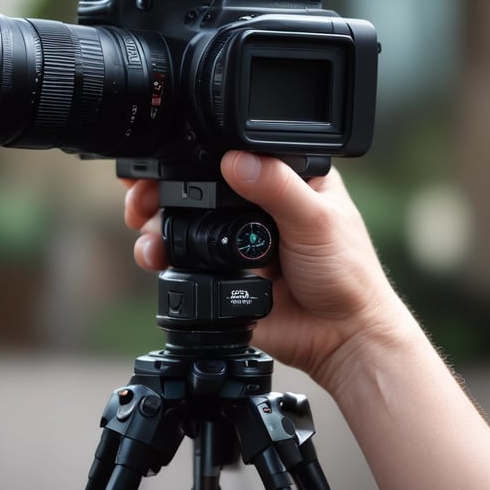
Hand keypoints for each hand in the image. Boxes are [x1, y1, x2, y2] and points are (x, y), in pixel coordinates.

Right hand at [124, 151, 398, 388]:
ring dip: (156, 222)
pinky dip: (163, 255)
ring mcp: (234, 239)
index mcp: (282, 178)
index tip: (165, 154)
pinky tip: (154, 255)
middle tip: (142, 195)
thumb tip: (235, 160)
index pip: (232, 153)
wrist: (341, 338)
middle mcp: (253, 204)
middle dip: (161, 187)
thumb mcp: (317, 221)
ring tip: (145, 228)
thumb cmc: (347, 275)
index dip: (196, 152)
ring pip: (183, 221)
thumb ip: (278, 188)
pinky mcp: (219, 271)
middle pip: (196, 185)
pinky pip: (183, 259)